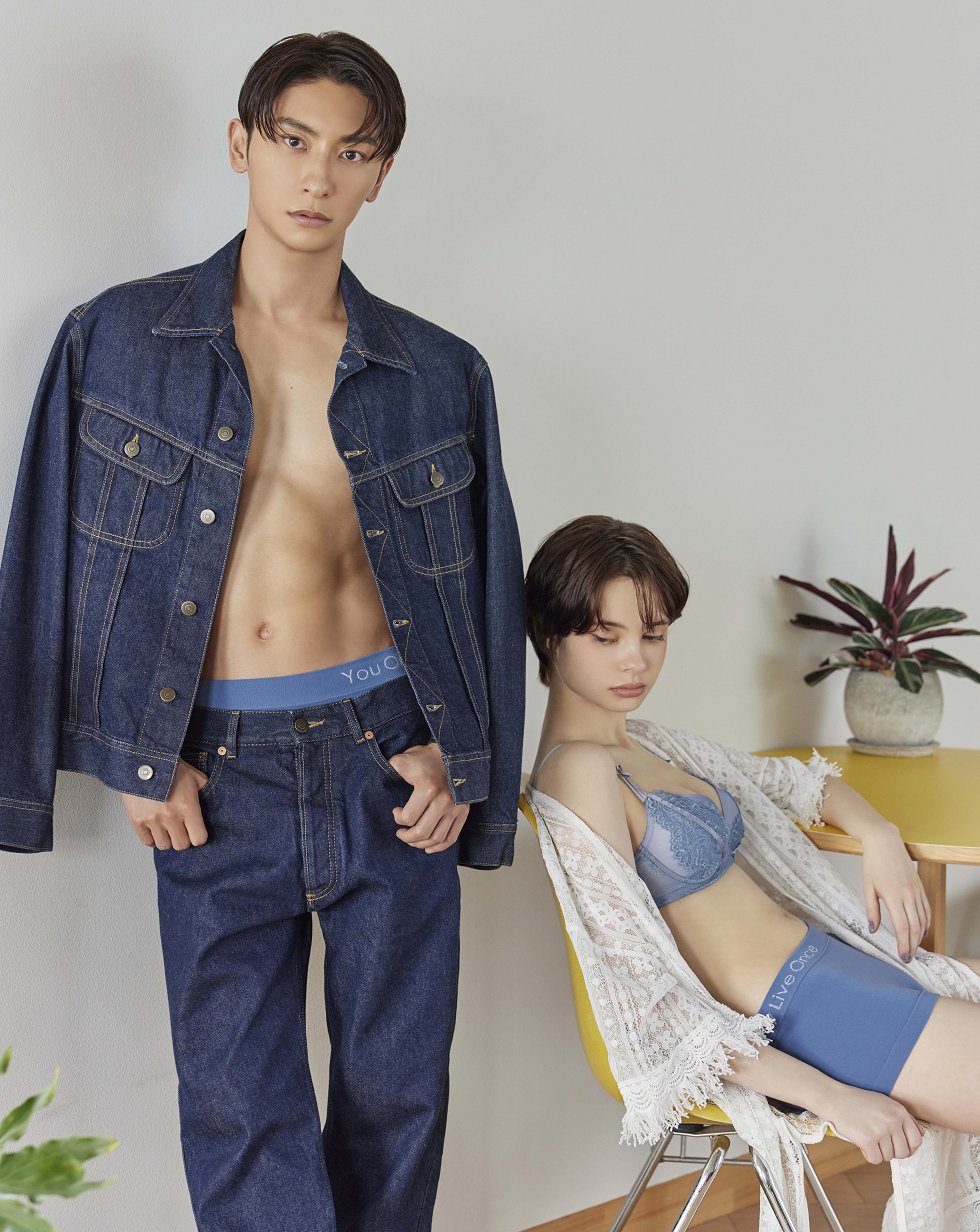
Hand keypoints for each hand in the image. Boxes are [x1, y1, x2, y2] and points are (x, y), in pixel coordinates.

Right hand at [120, 757, 209, 849]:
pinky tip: (155, 828)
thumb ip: (206, 793)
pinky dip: (152, 838)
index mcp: (188, 807)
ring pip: (164, 846)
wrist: (143, 758)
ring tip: (167, 827)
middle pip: (182, 845)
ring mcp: (152, 820)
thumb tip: (214, 806)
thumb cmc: (171, 767)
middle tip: (181, 828)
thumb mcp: (196, 777)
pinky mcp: (136, 820)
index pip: (199, 839)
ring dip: (168, 839)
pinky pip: (147, 842)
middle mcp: (170, 816)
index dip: (199, 836)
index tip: (196, 830)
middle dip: (184, 838)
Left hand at [387, 742, 468, 853]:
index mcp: (428, 788)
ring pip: (436, 838)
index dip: (397, 819)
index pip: (408, 818)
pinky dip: (439, 847)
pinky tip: (427, 847)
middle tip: (400, 833)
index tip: (395, 811)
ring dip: (420, 844)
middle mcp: (445, 800)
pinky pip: (451, 838)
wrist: (452, 753)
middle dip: (407, 837)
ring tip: (411, 839)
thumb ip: (388, 772)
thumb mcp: (402, 761)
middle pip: (422, 832)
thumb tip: (374, 783)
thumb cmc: (424, 758)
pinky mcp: (463, 812)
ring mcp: (456, 807)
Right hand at [817, 1081, 923, 1163]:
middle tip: (880, 1143)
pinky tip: (862, 1143)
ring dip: (879, 1152)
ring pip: (889, 1157)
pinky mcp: (867, 1140)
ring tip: (868, 1138)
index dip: (909, 1148)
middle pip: (903, 1153)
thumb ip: (905, 1118)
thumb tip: (922, 1134)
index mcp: (900, 1111)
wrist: (835, 1098)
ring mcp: (880, 1131)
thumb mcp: (885, 1103)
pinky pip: (875, 1159)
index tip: (900, 1147)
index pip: (916, 1140)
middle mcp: (893, 1121)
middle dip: (893, 1152)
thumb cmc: (859, 1101)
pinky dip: (868, 1155)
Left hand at [862, 827, 930, 960]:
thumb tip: (873, 930)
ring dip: (920, 936)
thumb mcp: (867, 887)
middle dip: (913, 945)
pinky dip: (926, 922)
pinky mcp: (920, 887)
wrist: (885, 842)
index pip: (903, 927)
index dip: (904, 944)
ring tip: (914, 948)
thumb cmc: (873, 863)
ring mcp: (916, 891)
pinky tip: (922, 931)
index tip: (902, 957)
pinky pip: (926, 909)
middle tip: (909, 957)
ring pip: (923, 919)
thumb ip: (871, 910)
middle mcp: (908, 895)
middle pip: (915, 927)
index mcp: (893, 896)